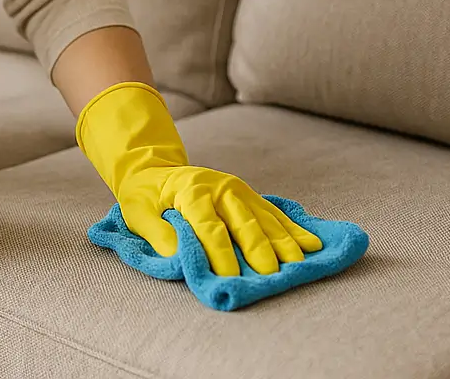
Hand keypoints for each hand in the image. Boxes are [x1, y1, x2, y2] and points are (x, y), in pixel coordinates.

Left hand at [76, 82, 322, 276]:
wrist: (154, 171)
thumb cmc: (145, 196)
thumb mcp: (138, 212)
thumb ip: (158, 234)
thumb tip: (180, 257)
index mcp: (190, 190)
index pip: (209, 227)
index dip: (220, 253)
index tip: (231, 277)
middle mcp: (218, 186)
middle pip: (243, 221)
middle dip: (258, 248)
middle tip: (272, 274)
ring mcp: (236, 189)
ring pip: (263, 217)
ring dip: (283, 240)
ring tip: (300, 263)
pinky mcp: (247, 195)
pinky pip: (272, 212)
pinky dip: (292, 228)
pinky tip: (311, 243)